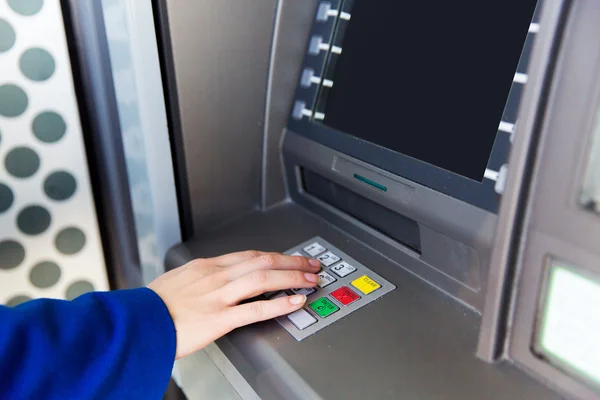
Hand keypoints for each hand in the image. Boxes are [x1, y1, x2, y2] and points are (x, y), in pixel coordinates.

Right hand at [147, 250, 320, 358]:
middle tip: (311, 264)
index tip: (288, 258)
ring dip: (293, 277)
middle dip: (291, 261)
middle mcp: (216, 276)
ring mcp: (219, 296)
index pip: (249, 255)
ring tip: (311, 279)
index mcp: (207, 267)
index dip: (274, 256)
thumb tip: (211, 281)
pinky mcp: (219, 318)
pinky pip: (256, 308)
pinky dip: (280, 304)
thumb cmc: (151, 305)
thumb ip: (199, 279)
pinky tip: (296, 302)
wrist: (134, 322)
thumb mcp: (176, 281)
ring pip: (265, 278)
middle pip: (263, 261)